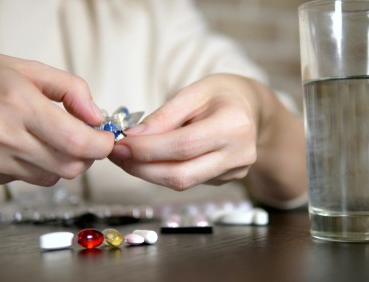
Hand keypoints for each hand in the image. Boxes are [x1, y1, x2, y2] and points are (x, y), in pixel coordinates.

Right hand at [0, 52, 114, 185]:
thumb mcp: (30, 68)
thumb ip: (72, 90)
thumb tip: (97, 117)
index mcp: (17, 103)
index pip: (77, 142)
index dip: (101, 145)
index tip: (106, 139)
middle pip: (69, 167)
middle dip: (86, 156)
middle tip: (83, 139)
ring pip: (49, 178)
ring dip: (60, 162)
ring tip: (46, 138)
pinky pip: (24, 180)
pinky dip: (33, 166)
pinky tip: (19, 145)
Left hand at [109, 74, 260, 189]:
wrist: (251, 109)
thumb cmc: (221, 94)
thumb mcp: (193, 92)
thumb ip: (164, 116)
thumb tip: (133, 138)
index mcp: (234, 125)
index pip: (183, 145)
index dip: (148, 149)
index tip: (119, 144)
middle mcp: (240, 154)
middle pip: (181, 174)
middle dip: (142, 168)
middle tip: (116, 155)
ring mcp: (235, 171)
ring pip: (182, 183)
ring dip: (149, 172)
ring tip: (128, 156)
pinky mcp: (227, 180)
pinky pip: (189, 180)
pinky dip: (165, 172)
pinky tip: (153, 159)